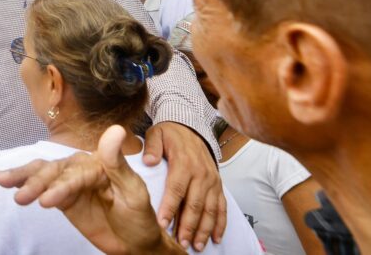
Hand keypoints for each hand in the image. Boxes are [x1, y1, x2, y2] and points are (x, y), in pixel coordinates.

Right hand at [0, 125, 184, 254]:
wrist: (136, 244)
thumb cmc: (139, 218)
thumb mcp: (134, 192)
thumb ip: (117, 162)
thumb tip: (114, 130)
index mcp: (99, 163)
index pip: (75, 173)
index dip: (60, 186)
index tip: (46, 201)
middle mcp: (81, 167)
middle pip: (53, 170)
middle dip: (35, 182)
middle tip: (21, 197)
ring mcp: (69, 181)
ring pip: (41, 174)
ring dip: (22, 178)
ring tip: (1, 181)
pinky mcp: (61, 196)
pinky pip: (39, 187)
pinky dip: (20, 182)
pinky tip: (1, 179)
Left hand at [144, 121, 225, 249]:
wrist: (191, 128)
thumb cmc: (170, 134)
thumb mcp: (156, 134)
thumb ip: (152, 147)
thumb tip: (148, 161)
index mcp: (184, 163)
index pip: (176, 188)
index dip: (170, 207)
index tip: (162, 224)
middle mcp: (201, 174)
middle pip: (195, 204)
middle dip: (188, 226)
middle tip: (181, 242)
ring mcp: (212, 181)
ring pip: (210, 209)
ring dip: (204, 229)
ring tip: (196, 246)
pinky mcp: (218, 186)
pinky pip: (222, 207)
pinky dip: (220, 224)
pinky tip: (215, 238)